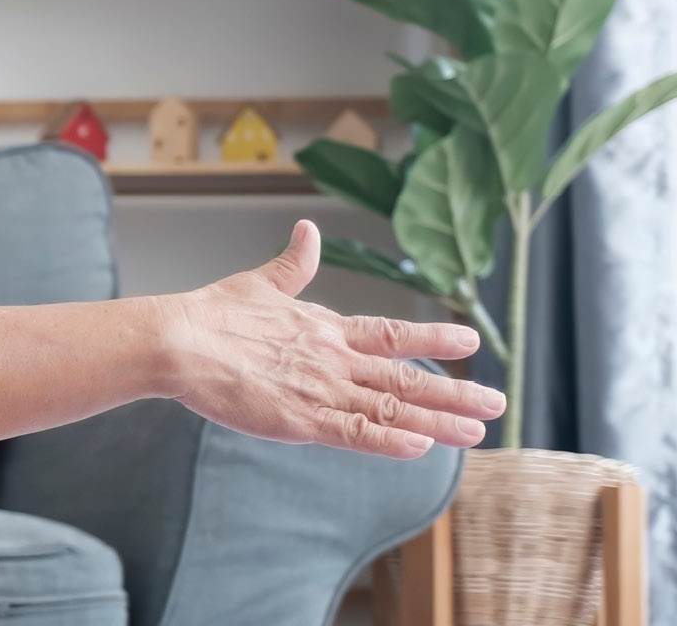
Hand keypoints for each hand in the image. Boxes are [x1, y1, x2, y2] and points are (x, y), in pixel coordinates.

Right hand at [159, 221, 508, 458]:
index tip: (470, 340)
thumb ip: (292, 264)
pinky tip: (422, 447)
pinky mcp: (299, 419)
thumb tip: (307, 230)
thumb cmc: (211, 314)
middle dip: (456, 392)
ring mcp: (320, 389)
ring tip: (475, 433)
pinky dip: (390, 440)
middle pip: (406, 378)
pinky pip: (354, 432)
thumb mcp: (260, 283)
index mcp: (326, 328)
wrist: (180, 341)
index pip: (391, 333)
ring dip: (437, 421)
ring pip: (390, 409)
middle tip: (496, 403)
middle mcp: (333, 359)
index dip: (433, 336)